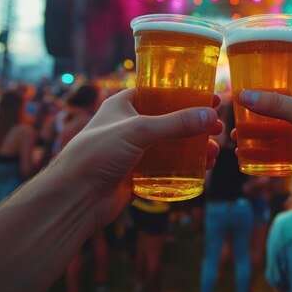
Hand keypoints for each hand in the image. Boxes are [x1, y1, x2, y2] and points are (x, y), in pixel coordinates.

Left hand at [59, 88, 221, 228]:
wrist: (74, 198)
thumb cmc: (97, 154)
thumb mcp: (139, 131)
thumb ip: (175, 123)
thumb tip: (210, 114)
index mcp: (124, 105)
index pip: (160, 93)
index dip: (186, 94)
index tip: (211, 97)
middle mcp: (130, 126)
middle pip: (170, 120)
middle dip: (195, 124)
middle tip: (217, 127)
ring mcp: (134, 151)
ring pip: (172, 145)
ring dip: (194, 146)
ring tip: (214, 151)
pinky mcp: (138, 174)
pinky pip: (168, 167)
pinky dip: (186, 166)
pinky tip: (203, 167)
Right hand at [236, 87, 291, 198]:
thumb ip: (277, 105)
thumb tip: (245, 96)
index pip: (283, 89)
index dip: (261, 91)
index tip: (239, 93)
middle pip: (274, 114)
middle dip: (253, 117)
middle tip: (231, 119)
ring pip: (272, 135)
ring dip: (253, 136)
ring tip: (234, 137)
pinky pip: (276, 156)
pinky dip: (261, 155)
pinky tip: (244, 155)